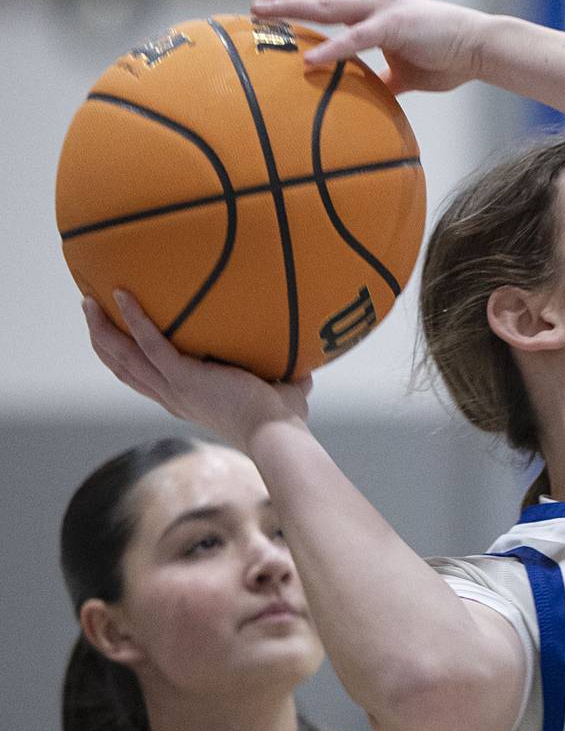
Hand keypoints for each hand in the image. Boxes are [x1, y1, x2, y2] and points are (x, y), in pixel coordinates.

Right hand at [84, 293, 309, 448]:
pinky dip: (136, 319)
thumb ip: (288, 383)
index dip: (125, 358)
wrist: (277, 436)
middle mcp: (172, 396)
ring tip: (91, 300)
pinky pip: (151, 343)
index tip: (116, 338)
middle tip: (91, 310)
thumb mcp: (279, 397)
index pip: (144, 380)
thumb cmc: (282, 424)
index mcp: (185, 401)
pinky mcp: (185, 377)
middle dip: (102, 339)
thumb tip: (308, 372)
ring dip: (104, 328)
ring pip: (124, 357)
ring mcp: (175, 387)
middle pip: (123, 367)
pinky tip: (126, 294)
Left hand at [233, 0, 489, 94]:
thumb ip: (378, 74)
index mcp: (369, 2)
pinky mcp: (395, 25)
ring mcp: (381, 7)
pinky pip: (356, 39)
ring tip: (256, 12)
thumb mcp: (402, 68)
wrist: (481, 48)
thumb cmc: (445, 56)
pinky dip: (331, 48)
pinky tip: (308, 59)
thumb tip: (362, 93)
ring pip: (324, 3)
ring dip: (289, 5)